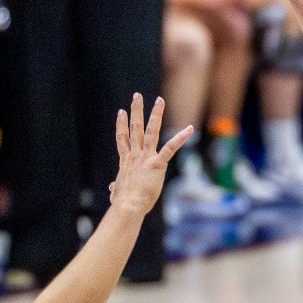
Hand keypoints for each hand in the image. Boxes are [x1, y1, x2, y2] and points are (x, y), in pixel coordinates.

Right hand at [109, 93, 188, 216]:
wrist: (128, 206)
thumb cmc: (123, 203)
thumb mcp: (117, 192)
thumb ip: (116, 186)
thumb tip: (113, 188)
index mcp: (126, 161)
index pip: (123, 139)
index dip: (122, 124)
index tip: (121, 112)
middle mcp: (135, 155)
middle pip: (134, 128)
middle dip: (137, 110)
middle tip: (137, 95)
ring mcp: (146, 157)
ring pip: (150, 131)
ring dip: (155, 115)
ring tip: (159, 100)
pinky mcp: (157, 164)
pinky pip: (171, 148)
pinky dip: (181, 138)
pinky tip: (190, 128)